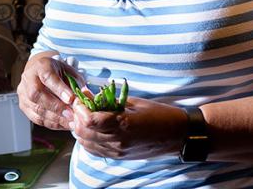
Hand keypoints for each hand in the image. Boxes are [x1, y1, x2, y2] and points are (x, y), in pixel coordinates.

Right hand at [16, 51, 77, 130]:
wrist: (40, 73)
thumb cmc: (56, 72)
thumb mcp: (67, 71)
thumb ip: (76, 81)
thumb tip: (84, 94)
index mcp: (41, 66)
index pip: (47, 77)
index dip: (59, 89)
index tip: (71, 99)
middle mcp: (28, 79)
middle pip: (37, 94)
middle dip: (56, 106)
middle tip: (71, 114)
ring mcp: (23, 93)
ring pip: (36, 109)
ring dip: (55, 118)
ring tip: (70, 122)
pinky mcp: (24, 106)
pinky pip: (37, 118)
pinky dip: (52, 123)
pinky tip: (63, 124)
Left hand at [69, 96, 186, 159]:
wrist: (176, 135)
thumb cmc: (158, 114)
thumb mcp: (134, 102)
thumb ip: (109, 101)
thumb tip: (89, 95)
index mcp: (123, 124)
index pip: (90, 121)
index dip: (79, 109)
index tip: (79, 99)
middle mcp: (118, 141)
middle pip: (84, 133)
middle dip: (76, 118)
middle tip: (78, 106)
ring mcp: (118, 151)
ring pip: (86, 144)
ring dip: (80, 130)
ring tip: (82, 117)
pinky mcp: (119, 157)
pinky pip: (94, 151)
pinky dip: (87, 140)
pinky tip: (91, 130)